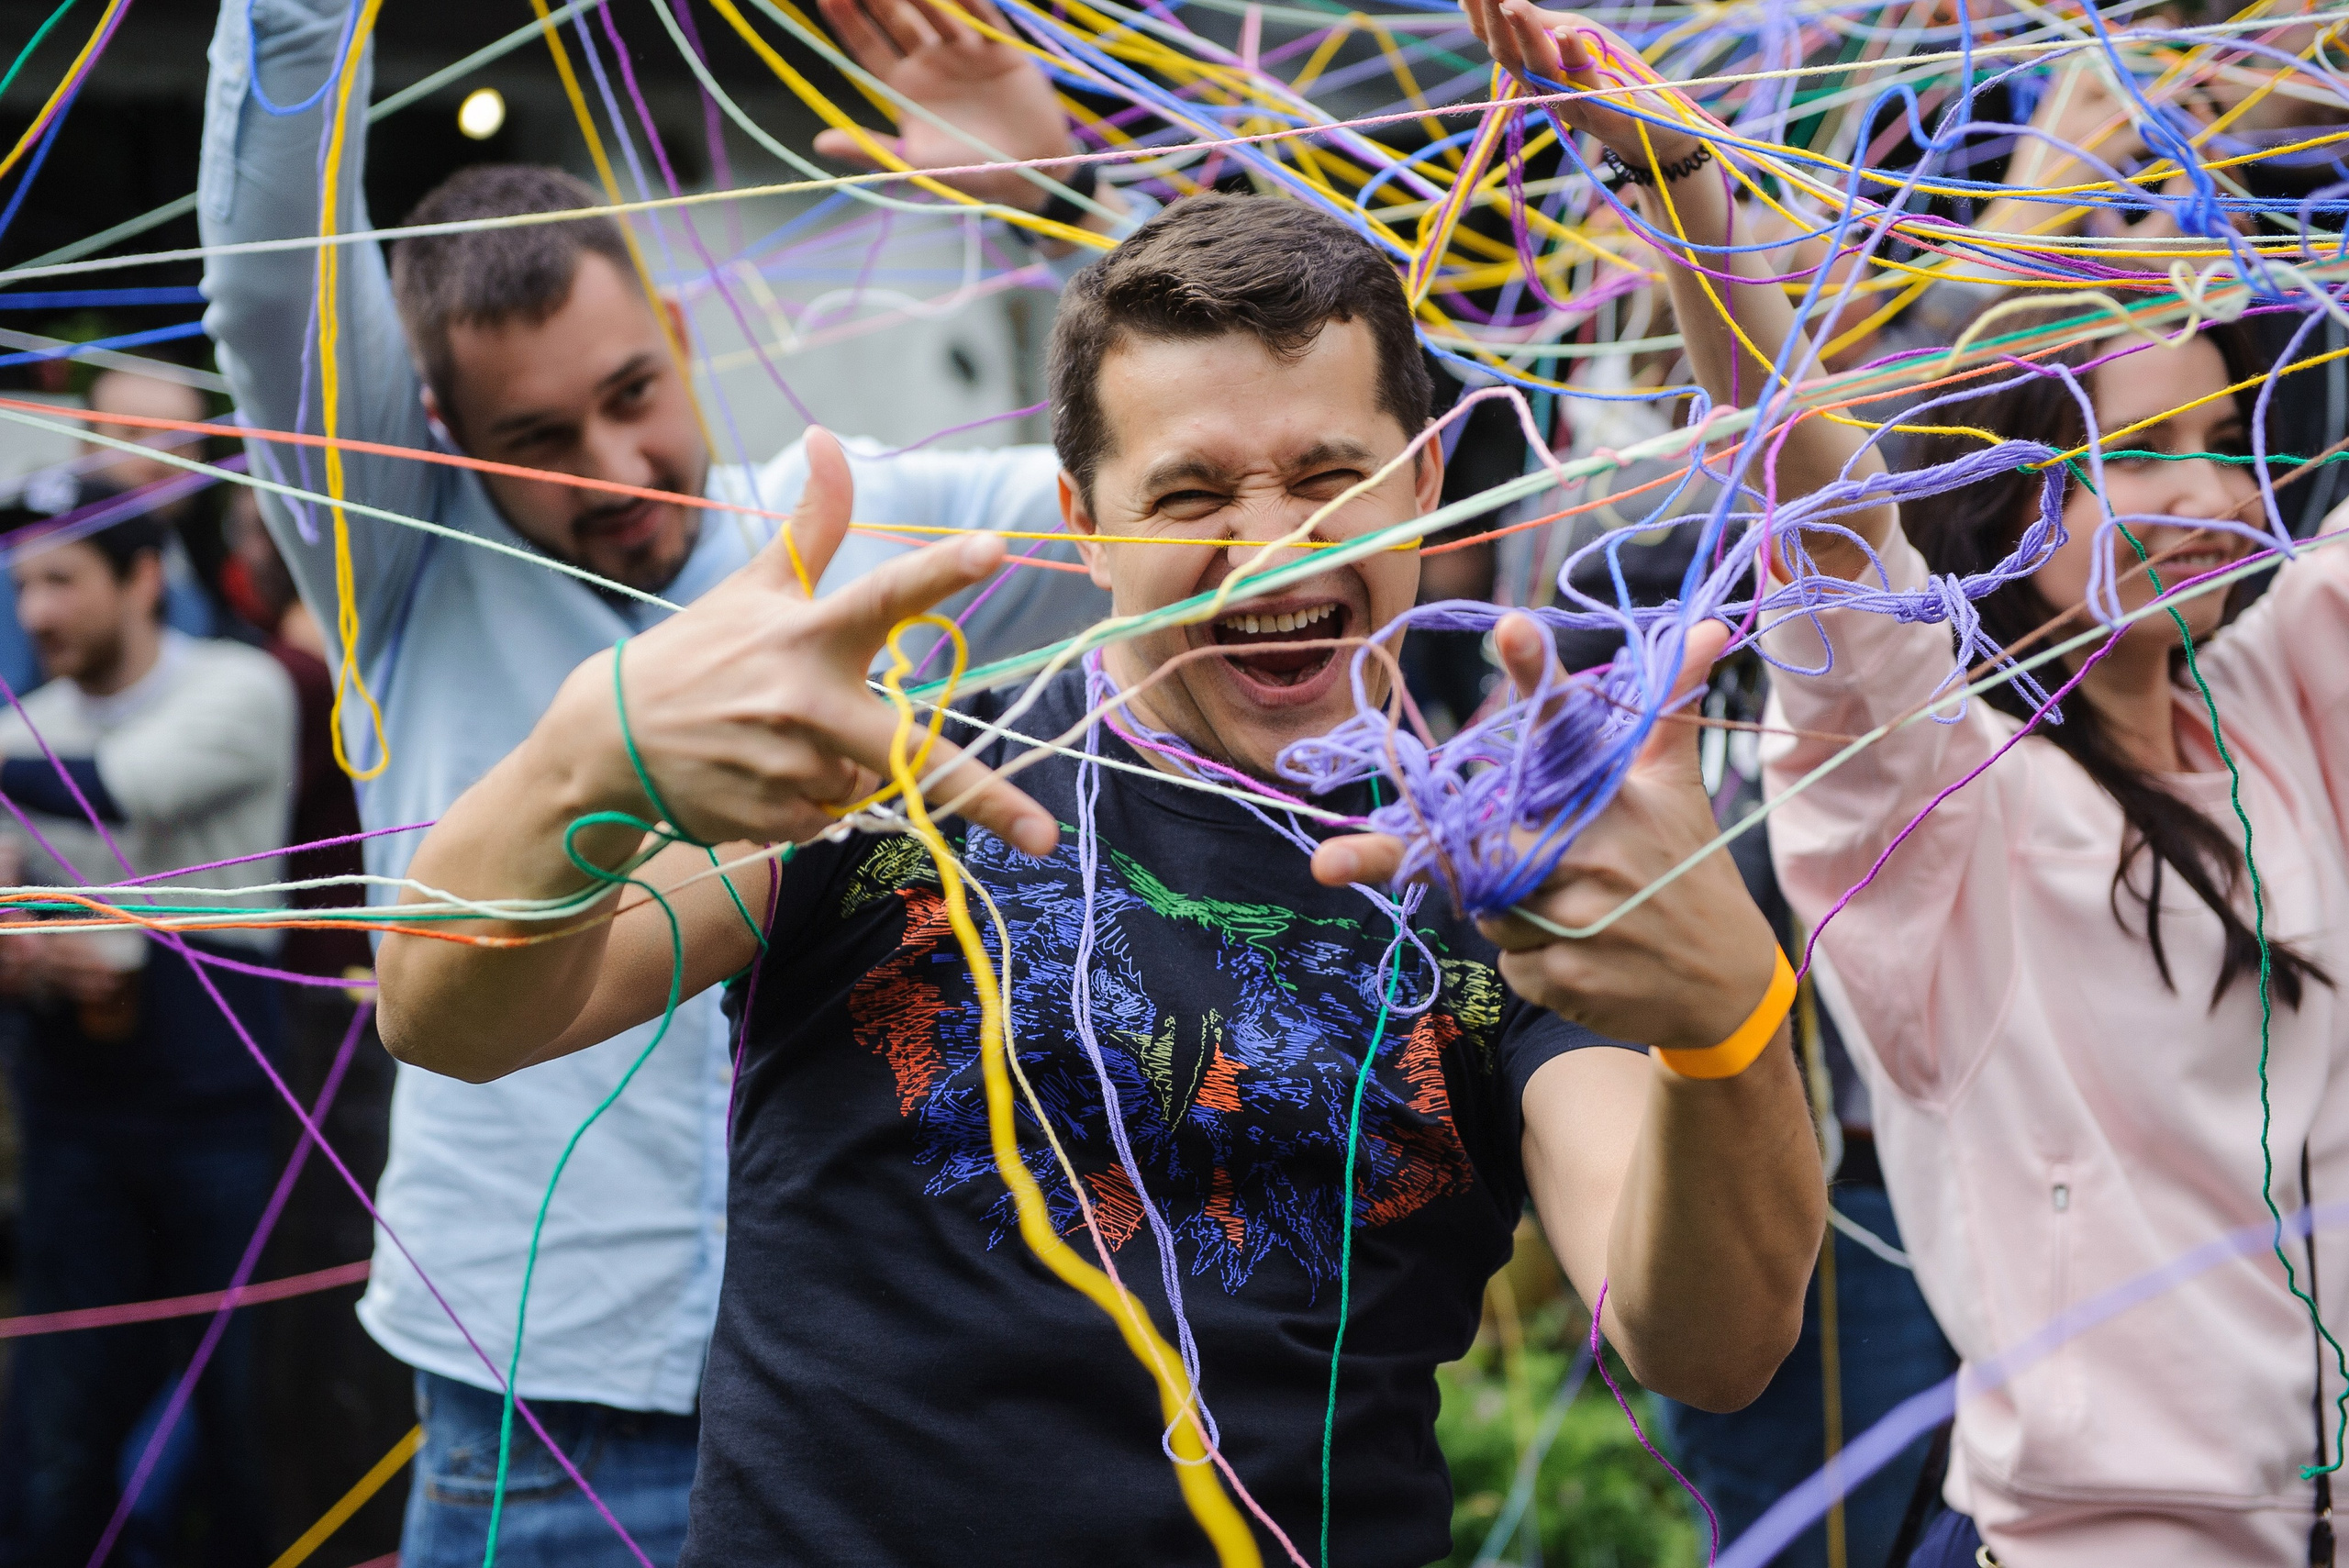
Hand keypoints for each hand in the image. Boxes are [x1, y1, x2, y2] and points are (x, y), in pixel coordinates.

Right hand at [529, 429, 1059, 857]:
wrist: (609, 739)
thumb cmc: (700, 653)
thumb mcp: (755, 587)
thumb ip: (813, 525)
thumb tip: (829, 437)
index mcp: (808, 633)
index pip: (886, 592)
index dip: (942, 569)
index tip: (998, 547)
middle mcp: (804, 701)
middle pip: (912, 754)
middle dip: (986, 798)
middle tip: (1045, 836)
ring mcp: (788, 767)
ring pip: (869, 783)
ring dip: (848, 768)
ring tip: (781, 740)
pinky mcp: (773, 818)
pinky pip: (833, 817)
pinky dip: (815, 801)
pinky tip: (764, 774)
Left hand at [813, 0, 1079, 211]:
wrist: (1032, 175)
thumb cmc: (970, 173)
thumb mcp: (915, 162)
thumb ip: (870, 148)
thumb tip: (818, 144)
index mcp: (905, 88)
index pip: (868, 45)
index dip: (848, 20)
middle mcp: (931, 64)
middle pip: (896, 17)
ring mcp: (965, 53)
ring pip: (936, 9)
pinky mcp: (1001, 49)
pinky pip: (984, 15)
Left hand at [1312, 615, 1778, 1050]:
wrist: (1727, 986)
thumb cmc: (1688, 869)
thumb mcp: (1676, 788)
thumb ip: (1667, 709)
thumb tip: (1710, 625)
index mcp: (1617, 794)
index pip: (1569, 724)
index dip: (1536, 672)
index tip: (1511, 626)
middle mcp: (1600, 848)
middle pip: (1489, 840)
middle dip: (1503, 858)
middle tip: (1560, 869)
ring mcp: (1583, 915)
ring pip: (1488, 906)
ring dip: (1517, 913)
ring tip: (1582, 912)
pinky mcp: (1567, 977)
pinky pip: (1507, 960)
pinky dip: (1532, 960)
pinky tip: (1585, 955)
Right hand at [1461, 4, 1704, 170]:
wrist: (1655, 128)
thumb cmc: (1612, 77)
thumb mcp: (1576, 40)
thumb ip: (1543, 25)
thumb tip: (1506, 0)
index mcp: (1532, 70)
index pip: (1495, 40)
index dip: (1478, 16)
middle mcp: (1542, 88)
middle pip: (1507, 54)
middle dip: (1492, 20)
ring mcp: (1570, 101)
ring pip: (1539, 69)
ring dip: (1524, 35)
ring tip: (1511, 3)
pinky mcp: (1602, 112)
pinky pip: (1584, 85)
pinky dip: (1574, 57)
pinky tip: (1566, 32)